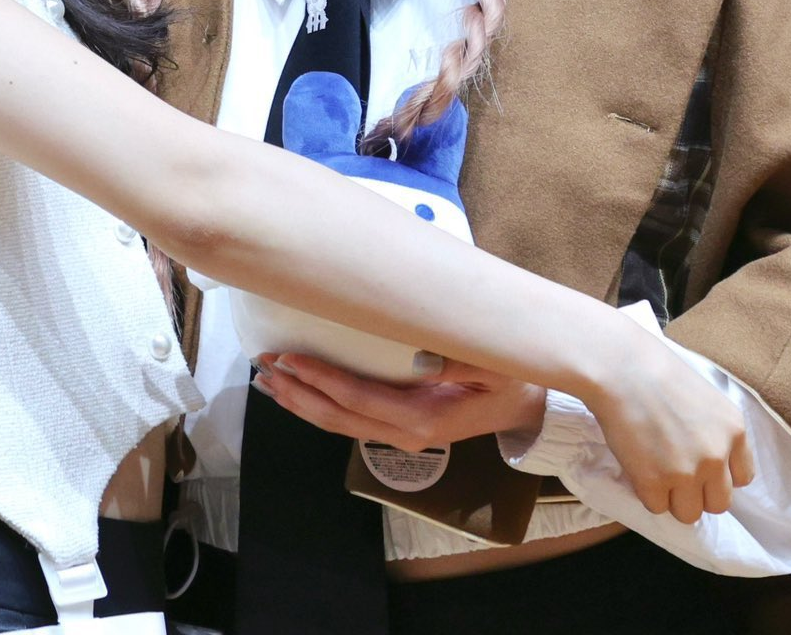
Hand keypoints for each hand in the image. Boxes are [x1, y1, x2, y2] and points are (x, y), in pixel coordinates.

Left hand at [251, 351, 546, 452]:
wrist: (527, 408)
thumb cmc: (512, 380)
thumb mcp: (494, 366)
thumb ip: (457, 363)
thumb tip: (421, 356)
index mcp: (423, 418)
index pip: (358, 398)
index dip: (321, 379)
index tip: (290, 358)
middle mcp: (404, 432)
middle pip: (337, 417)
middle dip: (297, 392)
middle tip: (263, 364)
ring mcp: (399, 434)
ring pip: (337, 423)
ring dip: (300, 401)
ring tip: (267, 379)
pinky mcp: (397, 427)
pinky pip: (349, 419)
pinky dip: (317, 404)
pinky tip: (296, 390)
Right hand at [574, 319, 753, 524]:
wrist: (619, 367)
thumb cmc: (656, 371)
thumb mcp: (706, 399)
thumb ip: (716, 433)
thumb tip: (710, 463)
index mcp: (735, 431)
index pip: (742, 478)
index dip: (719, 475)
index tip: (700, 465)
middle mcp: (717, 456)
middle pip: (718, 503)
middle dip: (697, 492)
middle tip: (674, 472)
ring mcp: (686, 472)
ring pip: (689, 513)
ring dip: (672, 498)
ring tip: (654, 472)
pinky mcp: (654, 482)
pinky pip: (656, 507)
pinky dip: (645, 493)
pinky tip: (637, 466)